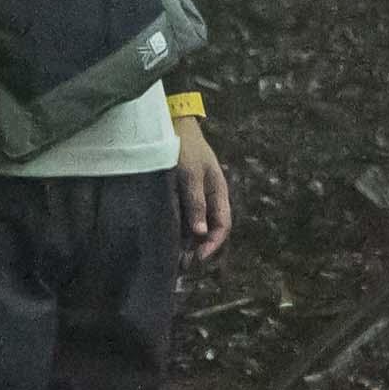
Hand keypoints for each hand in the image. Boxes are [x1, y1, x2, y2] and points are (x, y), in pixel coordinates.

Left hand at [172, 118, 231, 263]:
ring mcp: (195, 197)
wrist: (173, 124)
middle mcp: (209, 198)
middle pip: (209, 230)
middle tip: (181, 265)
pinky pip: (182, 218)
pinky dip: (177, 230)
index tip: (198, 258)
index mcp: (218, 193)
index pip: (222, 226)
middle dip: (197, 249)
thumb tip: (201, 233)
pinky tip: (166, 238)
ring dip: (186, 242)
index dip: (213, 245)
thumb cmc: (185, 148)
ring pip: (195, 226)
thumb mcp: (190, 175)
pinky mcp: (181, 195)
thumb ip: (196, 203)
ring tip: (172, 257)